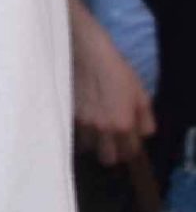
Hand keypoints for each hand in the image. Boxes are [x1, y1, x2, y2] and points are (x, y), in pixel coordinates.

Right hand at [70, 0, 154, 166]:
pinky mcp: (66, 115)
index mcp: (123, 124)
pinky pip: (73, 134)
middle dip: (111, 153)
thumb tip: (143, 133)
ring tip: (94, 130)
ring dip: (93, 143)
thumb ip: (145, 118)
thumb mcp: (141, 92)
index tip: (131, 149)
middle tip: (112, 141)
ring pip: (87, 149)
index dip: (132, 154)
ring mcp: (81, 123)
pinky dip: (79, 133)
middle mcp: (102, 129)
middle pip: (107, 159)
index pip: (130, 154)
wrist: (85, 52)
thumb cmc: (117, 70)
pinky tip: (82, 121)